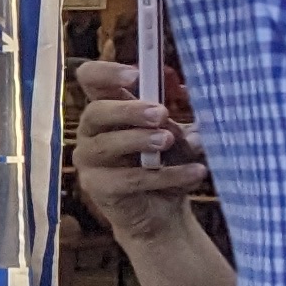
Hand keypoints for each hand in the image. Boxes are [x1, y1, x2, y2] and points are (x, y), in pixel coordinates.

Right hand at [73, 57, 210, 243]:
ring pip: (106, 145)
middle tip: (161, 114)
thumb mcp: (178, 135)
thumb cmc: (167, 164)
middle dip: (128, 111)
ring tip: (169, 140)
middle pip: (95, 112)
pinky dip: (166, 175)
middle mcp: (91, 132)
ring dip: (139, 140)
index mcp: (108, 109)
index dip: (107, 73)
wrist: (163, 213)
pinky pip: (129, 179)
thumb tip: (191, 94)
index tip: (136, 74)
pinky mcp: (98, 188)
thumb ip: (178, 117)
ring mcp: (90, 161)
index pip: (90, 79)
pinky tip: (195, 171)